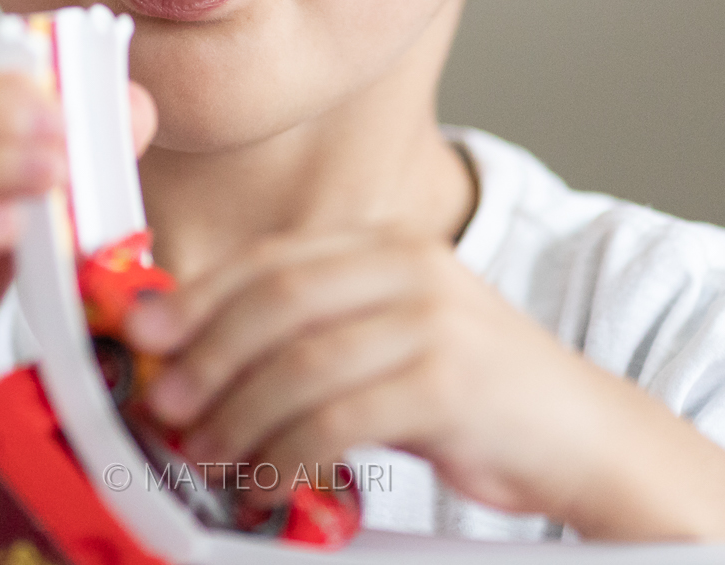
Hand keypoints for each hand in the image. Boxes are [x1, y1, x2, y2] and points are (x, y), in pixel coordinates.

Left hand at [120, 226, 724, 541]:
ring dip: (237, 412)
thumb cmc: (472, 396)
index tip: (140, 335)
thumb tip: (191, 357)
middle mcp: (409, 267)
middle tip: (160, 400)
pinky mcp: (450, 382)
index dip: (196, 297)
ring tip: (203, 451)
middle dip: (205, 354)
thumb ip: (307, 337)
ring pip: (300, 360)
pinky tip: (264, 479)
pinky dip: (288, 452)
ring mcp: (434, 320)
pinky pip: (340, 416)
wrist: (583, 437)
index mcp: (386, 246)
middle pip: (275, 301)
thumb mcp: (387, 344)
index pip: (270, 261)